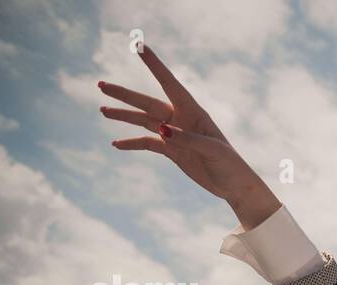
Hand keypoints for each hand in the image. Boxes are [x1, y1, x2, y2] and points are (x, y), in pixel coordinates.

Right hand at [101, 44, 279, 228]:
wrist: (235, 186)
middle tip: (101, 85)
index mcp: (193, 112)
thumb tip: (161, 130)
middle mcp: (181, 119)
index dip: (154, 65)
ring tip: (102, 110)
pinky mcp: (172, 151)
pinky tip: (116, 144)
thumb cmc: (230, 165)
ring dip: (123, 116)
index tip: (139, 46)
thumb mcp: (212, 150)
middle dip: (125, 95)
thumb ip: (187, 139)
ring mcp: (175, 135)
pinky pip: (147, 143)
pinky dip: (132, 143)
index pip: (169, 83)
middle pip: (147, 103)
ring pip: (144, 121)